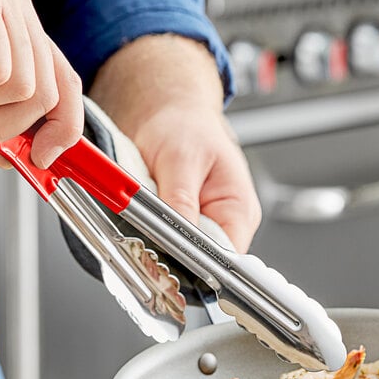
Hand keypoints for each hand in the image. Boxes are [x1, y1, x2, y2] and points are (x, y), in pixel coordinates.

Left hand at [89, 34, 260, 252]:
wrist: (167, 113)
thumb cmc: (185, 126)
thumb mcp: (181, 159)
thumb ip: (181, 201)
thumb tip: (180, 240)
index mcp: (238, 211)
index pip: (226, 259)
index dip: (198, 265)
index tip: (169, 260)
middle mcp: (224, 224)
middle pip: (202, 262)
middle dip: (173, 256)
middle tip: (146, 243)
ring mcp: (201, 227)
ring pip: (179, 254)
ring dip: (158, 244)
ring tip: (143, 225)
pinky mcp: (179, 225)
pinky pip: (164, 242)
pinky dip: (150, 236)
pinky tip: (140, 223)